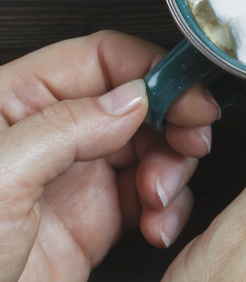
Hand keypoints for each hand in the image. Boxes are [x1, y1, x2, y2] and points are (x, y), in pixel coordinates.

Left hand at [0, 32, 218, 281]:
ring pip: (152, 147)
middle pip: (136, 101)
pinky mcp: (94, 223)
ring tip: (160, 197)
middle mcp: (49, 137)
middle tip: (192, 143)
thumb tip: (133, 97)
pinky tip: (158, 223)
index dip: (153, 70)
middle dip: (174, 121)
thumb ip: (66, 128)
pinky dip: (169, 208)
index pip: (99, 59)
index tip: (189, 96)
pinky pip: (152, 198)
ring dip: (174, 169)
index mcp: (13, 105)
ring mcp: (74, 179)